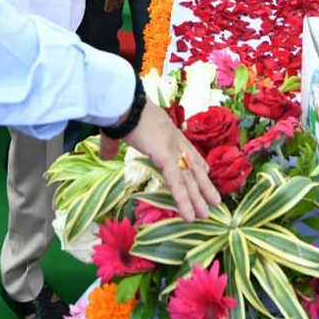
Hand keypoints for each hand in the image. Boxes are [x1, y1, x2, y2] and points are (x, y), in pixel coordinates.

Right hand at [100, 102, 220, 221]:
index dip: (196, 161)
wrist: (122, 103)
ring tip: (209, 213)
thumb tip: (104, 156)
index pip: (185, 150)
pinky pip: (177, 183)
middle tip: (214, 200)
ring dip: (199, 197)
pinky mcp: (167, 157)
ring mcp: (172, 148)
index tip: (206, 171)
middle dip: (203, 184)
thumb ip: (111, 147)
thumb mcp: (116, 132)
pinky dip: (184, 201)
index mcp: (165, 131)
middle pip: (192, 166)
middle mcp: (173, 139)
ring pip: (189, 178)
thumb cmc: (118, 113)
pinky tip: (190, 216)